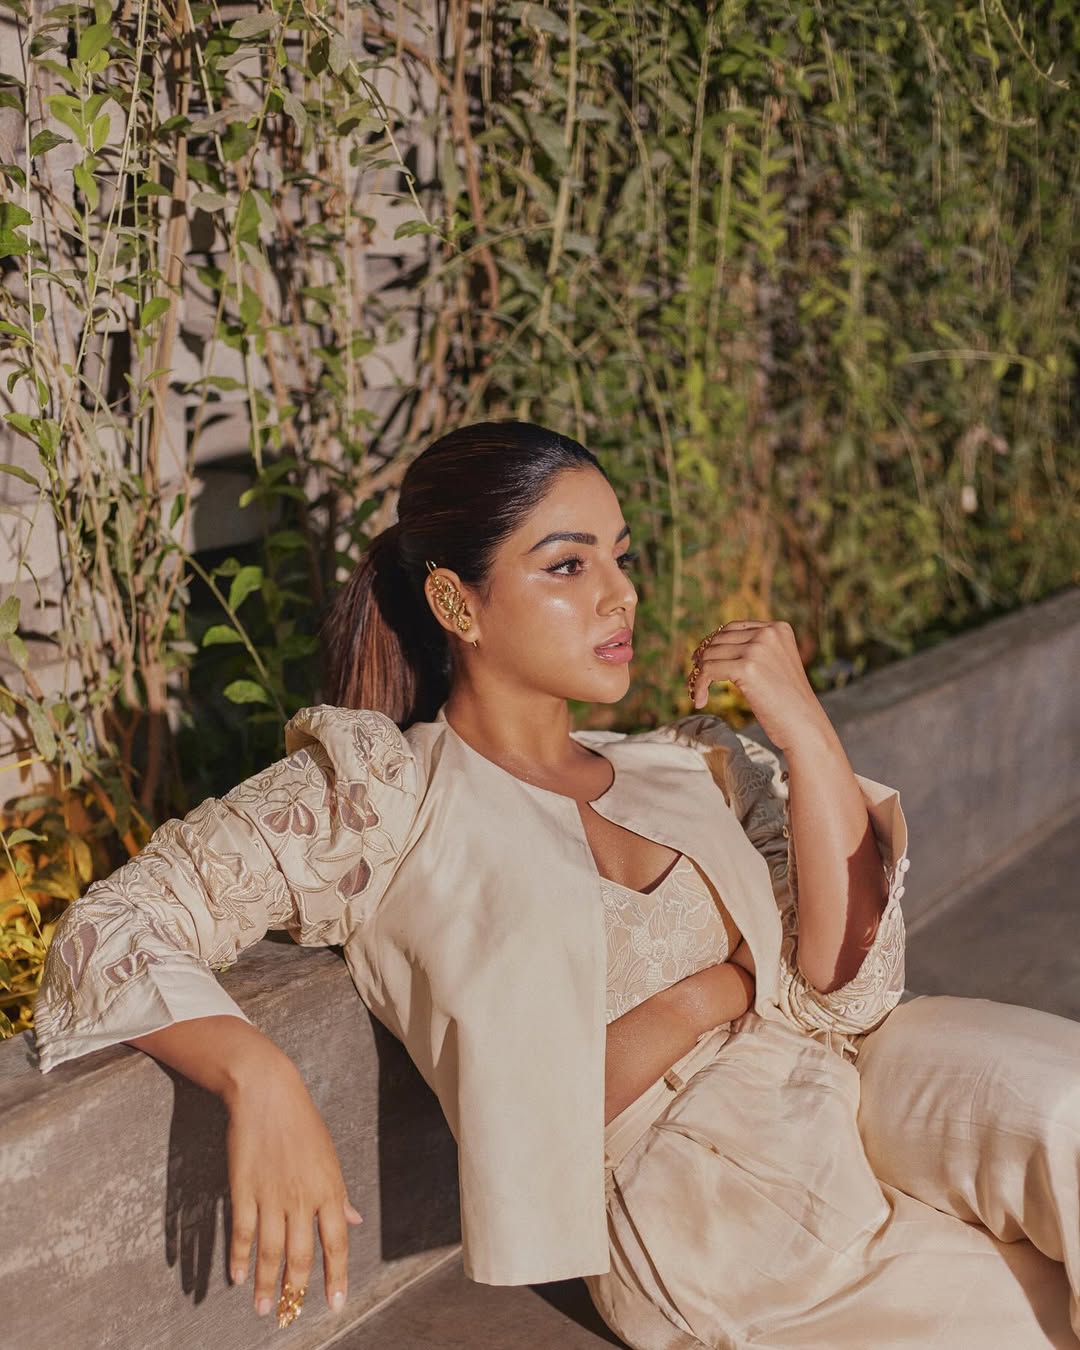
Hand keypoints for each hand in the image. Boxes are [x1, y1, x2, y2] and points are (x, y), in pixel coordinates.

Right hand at [225, 1058, 362, 1322]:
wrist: (268, 1093)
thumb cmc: (302, 1123)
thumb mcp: (329, 1156)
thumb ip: (340, 1194)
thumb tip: (355, 1220)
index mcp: (329, 1188)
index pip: (337, 1243)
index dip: (337, 1276)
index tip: (336, 1303)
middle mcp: (303, 1197)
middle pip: (302, 1254)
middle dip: (297, 1290)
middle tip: (290, 1315)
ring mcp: (272, 1195)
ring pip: (271, 1251)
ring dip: (267, 1283)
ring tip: (264, 1308)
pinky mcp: (245, 1189)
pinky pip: (243, 1233)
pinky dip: (240, 1258)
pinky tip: (239, 1277)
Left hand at [687, 619, 832, 754]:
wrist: (804, 727)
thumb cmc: (787, 704)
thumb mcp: (774, 666)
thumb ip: (753, 651)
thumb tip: (708, 648)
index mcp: (778, 629)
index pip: (733, 628)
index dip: (713, 645)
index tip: (700, 661)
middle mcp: (769, 633)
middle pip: (719, 640)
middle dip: (703, 659)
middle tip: (695, 679)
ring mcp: (758, 648)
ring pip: (710, 655)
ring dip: (699, 675)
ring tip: (699, 694)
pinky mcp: (747, 667)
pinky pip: (708, 671)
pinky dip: (700, 686)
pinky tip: (700, 701)